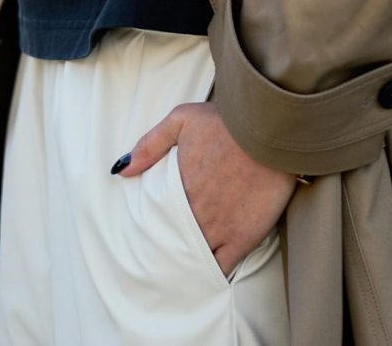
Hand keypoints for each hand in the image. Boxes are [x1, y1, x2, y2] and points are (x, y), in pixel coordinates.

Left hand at [114, 101, 298, 277]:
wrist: (269, 129)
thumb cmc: (227, 121)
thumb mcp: (182, 119)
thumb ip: (151, 143)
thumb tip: (122, 169)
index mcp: (178, 187)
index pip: (157, 218)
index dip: (154, 226)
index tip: (149, 230)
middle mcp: (195, 212)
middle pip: (173, 240)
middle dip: (167, 246)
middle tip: (160, 256)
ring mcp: (219, 228)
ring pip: (194, 256)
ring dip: (187, 260)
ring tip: (180, 267)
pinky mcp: (243, 237)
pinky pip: (222, 266)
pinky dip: (212, 272)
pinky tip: (207, 272)